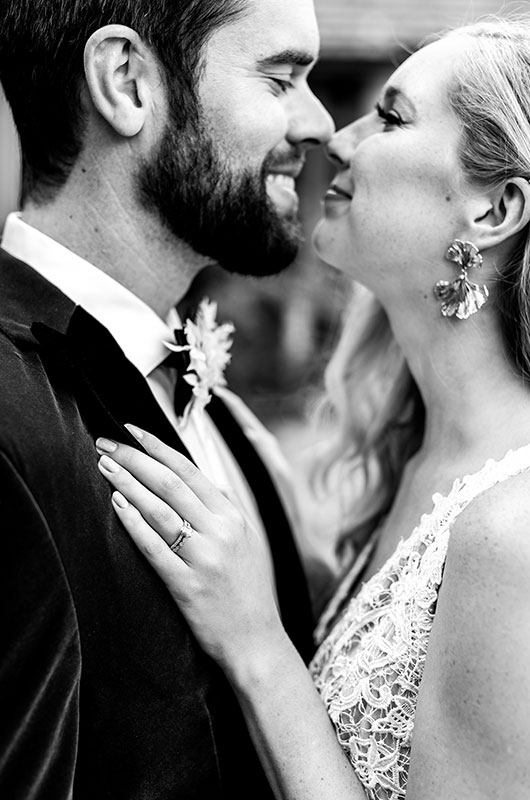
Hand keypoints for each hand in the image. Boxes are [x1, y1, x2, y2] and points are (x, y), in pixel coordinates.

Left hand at [96, 425, 286, 673]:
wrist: (257, 643)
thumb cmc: (249, 592)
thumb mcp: (248, 541)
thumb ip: (225, 511)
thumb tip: (202, 482)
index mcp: (234, 517)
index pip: (189, 470)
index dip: (157, 446)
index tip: (131, 430)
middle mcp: (220, 531)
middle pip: (170, 483)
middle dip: (134, 458)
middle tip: (104, 443)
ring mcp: (204, 557)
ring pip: (159, 509)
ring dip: (128, 483)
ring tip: (103, 466)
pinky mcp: (187, 585)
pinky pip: (154, 547)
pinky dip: (134, 522)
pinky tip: (116, 504)